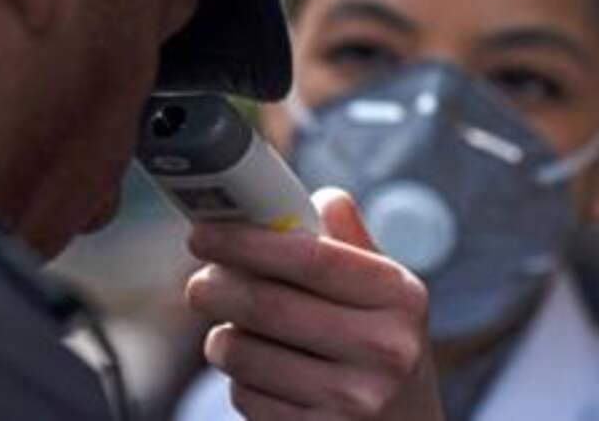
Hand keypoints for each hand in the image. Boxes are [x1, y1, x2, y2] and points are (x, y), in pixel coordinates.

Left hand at [185, 188, 444, 419]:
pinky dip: (239, 381)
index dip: (248, 242)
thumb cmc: (383, 347)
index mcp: (400, 295)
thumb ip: (351, 244)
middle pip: (269, 305)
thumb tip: (319, 197)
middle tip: (198, 283)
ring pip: (248, 355)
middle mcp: (386, 348)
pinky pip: (248, 398)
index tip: (204, 233)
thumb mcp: (385, 295)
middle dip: (217, 288)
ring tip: (229, 332)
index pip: (311, 257)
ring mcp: (356, 400)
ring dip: (222, 339)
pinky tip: (257, 374)